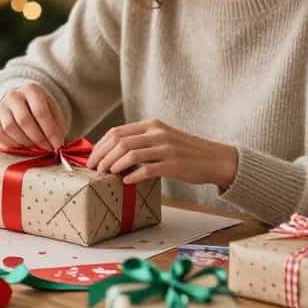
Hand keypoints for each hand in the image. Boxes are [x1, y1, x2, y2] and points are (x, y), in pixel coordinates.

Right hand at [0, 83, 65, 150]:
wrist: (20, 102)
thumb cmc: (40, 109)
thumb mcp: (52, 110)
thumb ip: (56, 125)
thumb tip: (57, 144)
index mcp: (31, 89)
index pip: (40, 111)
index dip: (50, 130)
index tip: (58, 144)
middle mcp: (13, 96)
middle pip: (24, 120)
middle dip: (38, 138)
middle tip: (48, 149)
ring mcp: (0, 108)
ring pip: (10, 128)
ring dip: (26, 142)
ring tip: (37, 148)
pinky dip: (12, 144)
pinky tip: (23, 146)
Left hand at [86, 118, 237, 187]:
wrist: (215, 159)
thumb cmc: (185, 152)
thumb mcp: (162, 138)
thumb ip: (141, 141)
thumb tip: (112, 154)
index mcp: (152, 125)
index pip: (117, 132)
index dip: (100, 146)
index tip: (92, 159)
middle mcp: (157, 133)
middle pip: (119, 142)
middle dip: (102, 157)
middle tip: (95, 170)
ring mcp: (166, 148)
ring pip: (130, 154)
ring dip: (114, 166)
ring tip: (107, 175)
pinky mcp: (174, 164)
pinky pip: (147, 169)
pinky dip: (133, 176)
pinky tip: (126, 182)